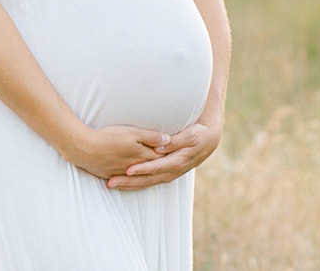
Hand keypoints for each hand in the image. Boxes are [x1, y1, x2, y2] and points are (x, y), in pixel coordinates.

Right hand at [63, 125, 168, 179]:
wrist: (84, 148)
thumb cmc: (109, 137)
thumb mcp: (133, 133)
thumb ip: (151, 137)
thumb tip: (168, 141)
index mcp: (141, 157)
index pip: (159, 158)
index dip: (168, 156)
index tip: (177, 153)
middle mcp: (133, 168)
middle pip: (149, 169)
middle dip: (160, 168)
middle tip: (171, 166)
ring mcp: (120, 173)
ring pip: (136, 177)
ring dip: (145, 177)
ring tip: (152, 175)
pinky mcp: (108, 174)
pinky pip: (123, 180)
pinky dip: (130, 181)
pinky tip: (130, 180)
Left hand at [106, 120, 220, 190]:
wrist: (209, 141)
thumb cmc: (199, 135)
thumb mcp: (190, 135)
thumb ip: (176, 141)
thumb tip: (161, 147)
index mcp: (177, 161)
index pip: (156, 168)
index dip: (142, 169)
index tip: (127, 170)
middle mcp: (171, 171)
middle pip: (147, 179)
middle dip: (128, 182)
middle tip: (111, 182)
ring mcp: (168, 174)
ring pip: (146, 182)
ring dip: (129, 185)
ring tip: (111, 184)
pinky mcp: (166, 173)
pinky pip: (149, 181)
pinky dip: (136, 183)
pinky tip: (124, 183)